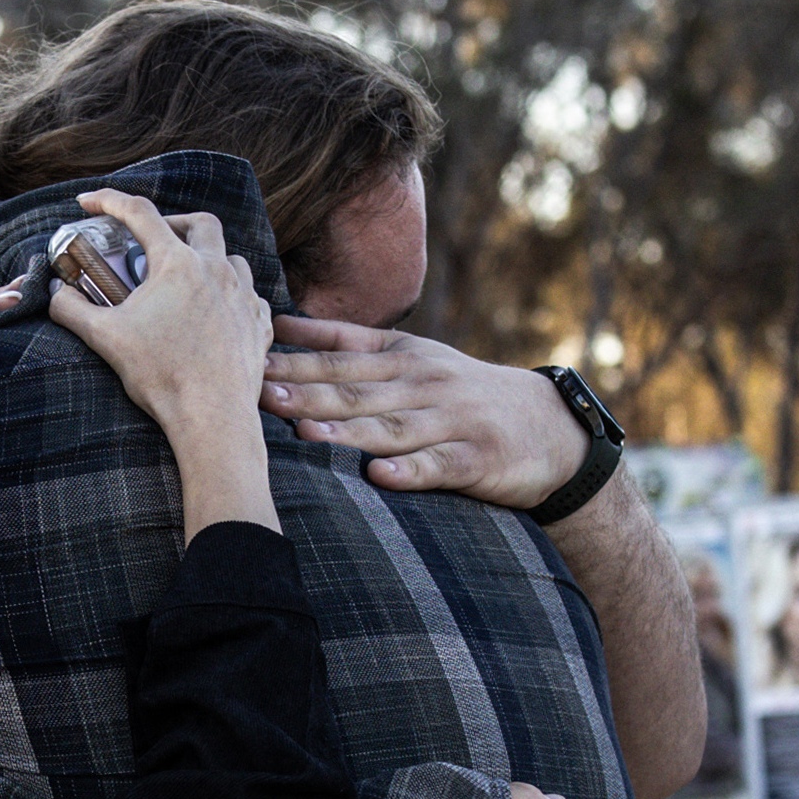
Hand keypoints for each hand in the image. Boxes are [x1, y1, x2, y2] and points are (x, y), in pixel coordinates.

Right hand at [38, 193, 272, 430]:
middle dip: (175, 222)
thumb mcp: (105, 338)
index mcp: (177, 264)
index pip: (139, 214)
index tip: (88, 201)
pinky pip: (249, 295)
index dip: (108, 201)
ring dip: (209, 258)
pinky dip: (230, 294)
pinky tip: (215, 312)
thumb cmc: (162, 376)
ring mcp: (243, 295)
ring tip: (187, 279)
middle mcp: (216, 270)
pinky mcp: (259, 323)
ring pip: (231, 257)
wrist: (212, 418)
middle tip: (154, 240)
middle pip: (201, 222)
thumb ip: (72, 309)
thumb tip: (56, 294)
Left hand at [259, 316, 586, 508]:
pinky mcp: (477, 459)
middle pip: (357, 390)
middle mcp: (424, 383)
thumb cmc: (462, 392)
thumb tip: (280, 323)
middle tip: (261, 398)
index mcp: (403, 358)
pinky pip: (439, 466)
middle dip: (307, 394)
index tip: (250, 365)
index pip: (340, 357)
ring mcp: (451, 421)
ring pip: (391, 427)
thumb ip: (347, 340)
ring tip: (306, 437)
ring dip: (347, 432)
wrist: (547, 426)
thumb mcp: (411, 355)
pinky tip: (380, 475)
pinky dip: (410, 472)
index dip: (295, 362)